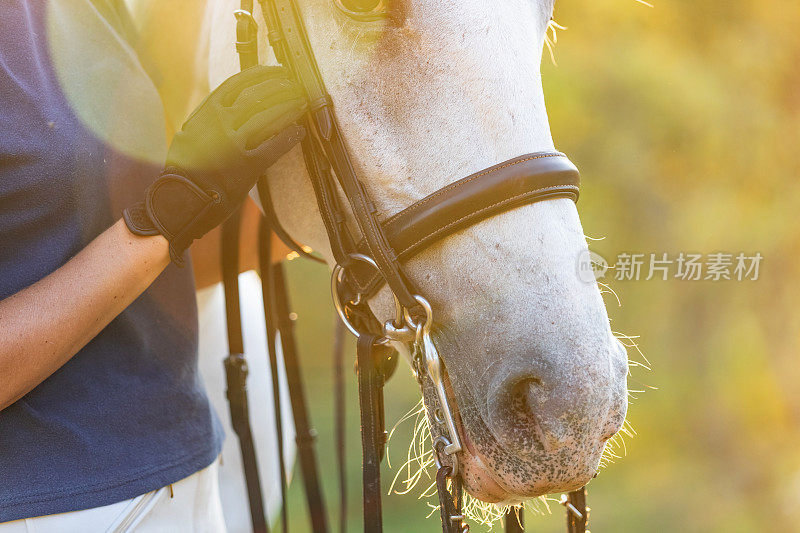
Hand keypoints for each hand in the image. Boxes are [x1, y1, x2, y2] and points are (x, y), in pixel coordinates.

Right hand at [123, 65, 305, 264]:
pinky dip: (290, 137)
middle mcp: (219, 122)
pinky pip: (274, 146)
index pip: (239, 82)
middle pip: (258, 94)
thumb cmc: (185, 170)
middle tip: (296, 86)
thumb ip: (208, 118)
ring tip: (302, 103)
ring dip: (289, 107)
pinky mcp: (246, 166)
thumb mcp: (189, 134)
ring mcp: (233, 143)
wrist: (179, 201)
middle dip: (281, 87)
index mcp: (206, 111)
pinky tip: (299, 132)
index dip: (263, 74)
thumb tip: (226, 105)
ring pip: (268, 116)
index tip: (278, 71)